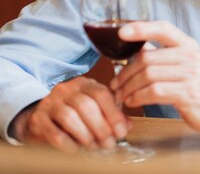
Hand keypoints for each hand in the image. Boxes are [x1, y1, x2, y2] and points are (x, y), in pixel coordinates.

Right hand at [11, 77, 127, 153]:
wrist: (41, 115)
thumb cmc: (74, 111)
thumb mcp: (94, 107)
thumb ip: (111, 114)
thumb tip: (127, 126)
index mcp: (84, 84)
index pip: (101, 94)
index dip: (113, 114)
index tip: (121, 131)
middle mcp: (66, 89)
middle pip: (86, 105)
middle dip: (101, 127)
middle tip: (109, 143)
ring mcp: (50, 103)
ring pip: (70, 117)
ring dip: (85, 135)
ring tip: (93, 146)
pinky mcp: (39, 119)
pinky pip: (55, 133)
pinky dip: (69, 144)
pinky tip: (77, 150)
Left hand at [112, 21, 199, 136]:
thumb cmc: (194, 83)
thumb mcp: (183, 62)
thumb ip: (161, 54)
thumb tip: (132, 46)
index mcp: (187, 44)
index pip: (163, 29)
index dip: (141, 28)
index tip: (121, 32)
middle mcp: (190, 56)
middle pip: (148, 59)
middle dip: (125, 73)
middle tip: (115, 84)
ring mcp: (191, 74)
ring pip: (148, 76)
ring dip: (129, 87)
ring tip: (121, 95)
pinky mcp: (188, 93)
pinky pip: (154, 92)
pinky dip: (138, 97)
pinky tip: (132, 101)